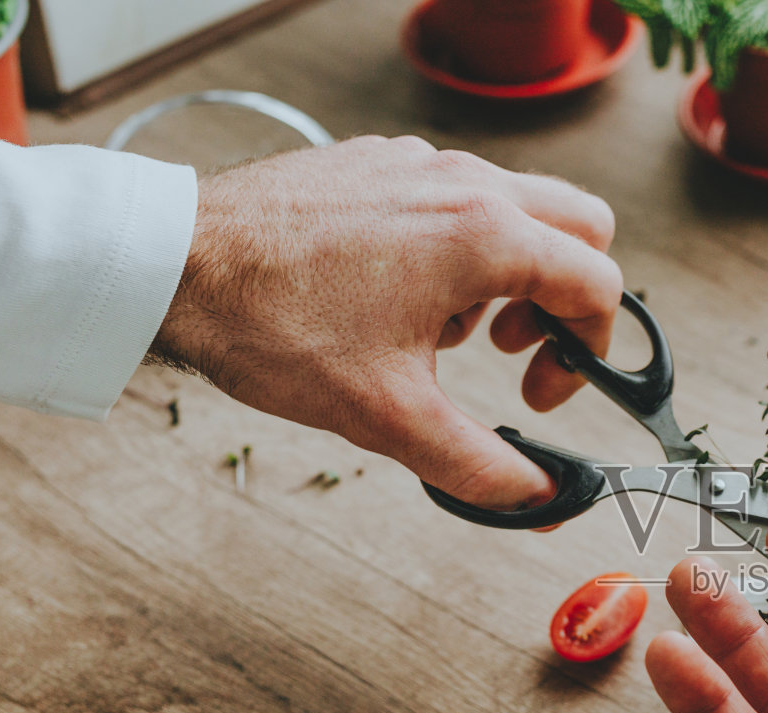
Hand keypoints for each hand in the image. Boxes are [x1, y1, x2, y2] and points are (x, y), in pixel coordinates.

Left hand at [149, 135, 621, 508]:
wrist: (170, 265)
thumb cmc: (272, 326)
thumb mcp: (388, 417)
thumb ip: (479, 465)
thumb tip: (537, 499)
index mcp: (485, 238)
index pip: (598, 284)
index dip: (589, 352)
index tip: (541, 394)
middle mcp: (463, 184)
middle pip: (580, 226)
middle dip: (567, 296)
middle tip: (520, 348)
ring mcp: (419, 161)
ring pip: (518, 206)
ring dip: (511, 271)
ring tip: (446, 327)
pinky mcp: (377, 159)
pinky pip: (455, 193)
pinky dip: (457, 243)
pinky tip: (398, 294)